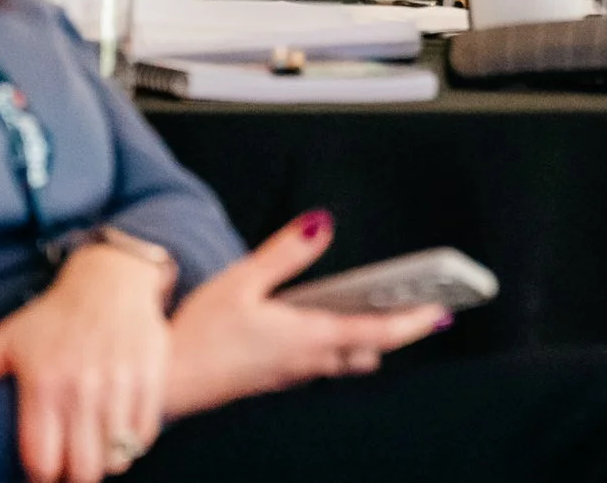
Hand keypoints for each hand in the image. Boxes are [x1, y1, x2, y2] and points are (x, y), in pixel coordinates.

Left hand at [0, 242, 175, 482]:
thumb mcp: (5, 339)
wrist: (111, 279)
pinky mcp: (149, 376)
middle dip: (74, 476)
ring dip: (104, 462)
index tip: (41, 471)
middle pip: (82, 469)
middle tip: (69, 466)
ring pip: (115, 457)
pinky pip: (144, 434)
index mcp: (42, 382)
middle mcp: (82, 385)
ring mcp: (119, 381)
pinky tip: (118, 433)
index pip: (42, 461)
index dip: (40, 477)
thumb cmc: (52, 316)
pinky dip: (133, 443)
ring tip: (93, 451)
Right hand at [162, 210, 447, 418]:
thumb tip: (322, 224)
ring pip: (345, 359)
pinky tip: (327, 325)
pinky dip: (338, 344)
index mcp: (307, 338)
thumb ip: (286, 252)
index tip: (441, 311)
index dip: (413, 322)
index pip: (376, 333)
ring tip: (385, 311)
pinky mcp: (274, 377)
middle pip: (368, 349)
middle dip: (397, 329)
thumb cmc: (197, 335)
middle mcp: (306, 361)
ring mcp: (291, 373)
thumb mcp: (242, 281)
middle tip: (424, 308)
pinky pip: (320, 363)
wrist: (165, 380)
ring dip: (368, 339)